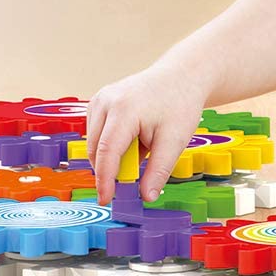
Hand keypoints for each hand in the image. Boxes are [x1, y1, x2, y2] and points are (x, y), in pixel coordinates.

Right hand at [84, 64, 208, 203]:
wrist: (181, 75)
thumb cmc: (180, 103)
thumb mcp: (175, 140)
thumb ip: (159, 170)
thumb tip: (146, 197)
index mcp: (124, 109)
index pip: (107, 152)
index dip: (105, 180)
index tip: (106, 200)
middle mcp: (106, 101)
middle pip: (97, 149)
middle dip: (112, 168)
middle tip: (137, 173)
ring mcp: (100, 99)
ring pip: (94, 142)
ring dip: (112, 155)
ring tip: (143, 144)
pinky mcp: (99, 101)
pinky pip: (97, 133)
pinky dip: (111, 143)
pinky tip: (134, 136)